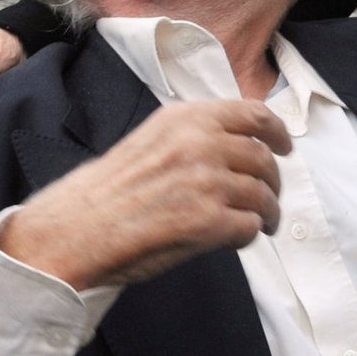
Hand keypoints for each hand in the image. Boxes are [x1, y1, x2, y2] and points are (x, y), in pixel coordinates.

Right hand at [0, 100, 290, 287]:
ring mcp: (204, 180)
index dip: (277, 132)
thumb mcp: (152, 140)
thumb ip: (194, 136)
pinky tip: (232, 240)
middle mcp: (199, 142)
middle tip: (268, 200)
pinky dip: (248, 235)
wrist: (72, 230)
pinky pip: (250, 226)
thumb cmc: (107, 192)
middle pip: (263, 157)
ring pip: (263, 193)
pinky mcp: (205, 221)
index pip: (252, 114)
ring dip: (266, 212)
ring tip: (258, 225)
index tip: (284, 147)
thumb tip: (239, 147)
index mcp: (185, 118)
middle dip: (272, 181)